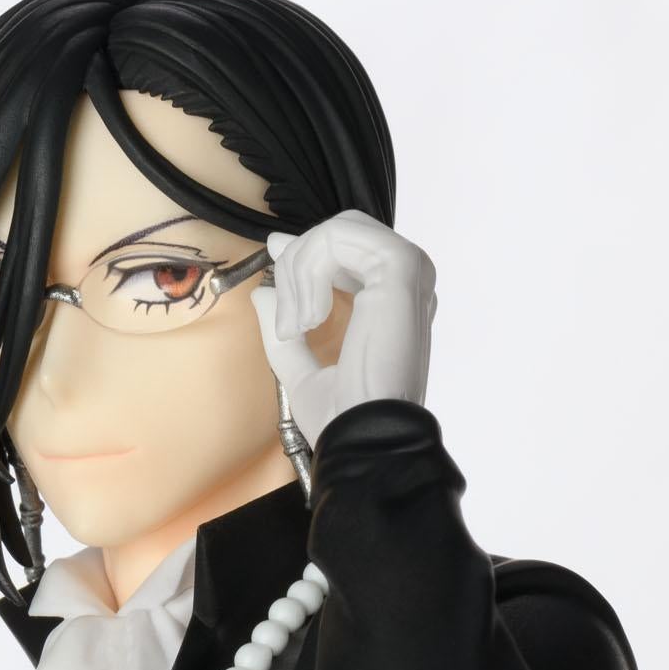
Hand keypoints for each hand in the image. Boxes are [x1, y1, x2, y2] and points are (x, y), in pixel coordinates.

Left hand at [249, 209, 436, 449]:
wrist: (362, 438)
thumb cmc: (343, 418)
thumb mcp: (301, 371)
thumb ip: (283, 329)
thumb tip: (261, 292)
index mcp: (390, 304)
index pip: (346, 249)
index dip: (304, 252)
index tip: (272, 266)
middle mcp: (404, 284)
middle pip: (339, 233)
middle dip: (296, 265)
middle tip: (287, 321)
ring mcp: (407, 272)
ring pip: (335, 232)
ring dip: (298, 271)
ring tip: (297, 325)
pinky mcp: (400, 267)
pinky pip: (337, 237)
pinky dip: (307, 270)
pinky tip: (309, 317)